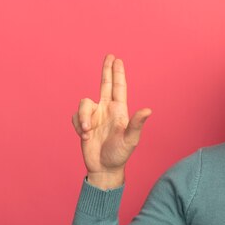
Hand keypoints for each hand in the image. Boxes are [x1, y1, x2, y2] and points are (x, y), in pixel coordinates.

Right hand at [71, 54, 151, 181]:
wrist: (104, 168)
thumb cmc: (120, 154)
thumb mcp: (131, 139)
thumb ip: (137, 123)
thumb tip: (149, 109)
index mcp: (119, 111)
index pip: (119, 88)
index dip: (118, 73)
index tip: (117, 59)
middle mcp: (107, 110)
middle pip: (105, 85)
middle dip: (106, 71)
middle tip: (109, 56)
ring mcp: (95, 116)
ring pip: (84, 103)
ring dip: (83, 117)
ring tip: (87, 131)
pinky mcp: (83, 124)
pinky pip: (76, 116)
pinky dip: (78, 125)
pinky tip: (84, 136)